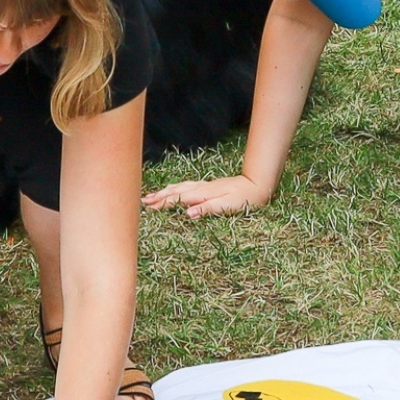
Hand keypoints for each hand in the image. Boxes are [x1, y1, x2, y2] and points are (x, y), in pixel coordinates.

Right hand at [142, 174, 268, 217]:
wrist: (257, 185)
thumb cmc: (245, 199)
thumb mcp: (227, 207)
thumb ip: (207, 209)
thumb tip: (188, 214)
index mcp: (203, 194)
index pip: (178, 198)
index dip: (162, 203)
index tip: (148, 208)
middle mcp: (201, 188)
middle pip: (175, 191)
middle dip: (159, 196)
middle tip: (143, 201)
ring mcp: (204, 186)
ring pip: (179, 187)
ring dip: (165, 191)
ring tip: (151, 196)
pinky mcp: (208, 186)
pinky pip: (186, 186)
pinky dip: (175, 188)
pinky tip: (173, 189)